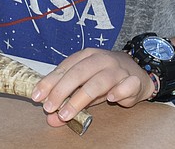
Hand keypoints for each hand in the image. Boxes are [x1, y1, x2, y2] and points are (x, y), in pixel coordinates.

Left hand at [30, 48, 154, 127]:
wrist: (137, 72)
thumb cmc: (105, 78)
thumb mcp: (85, 87)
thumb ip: (68, 101)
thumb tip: (51, 119)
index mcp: (86, 56)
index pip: (65, 68)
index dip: (49, 82)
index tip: (37, 96)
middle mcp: (101, 59)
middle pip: (79, 73)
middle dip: (61, 91)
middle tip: (50, 107)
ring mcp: (118, 69)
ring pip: (98, 81)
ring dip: (80, 98)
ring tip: (67, 113)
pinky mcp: (133, 81)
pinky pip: (127, 85)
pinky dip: (119, 91)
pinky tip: (111, 98)